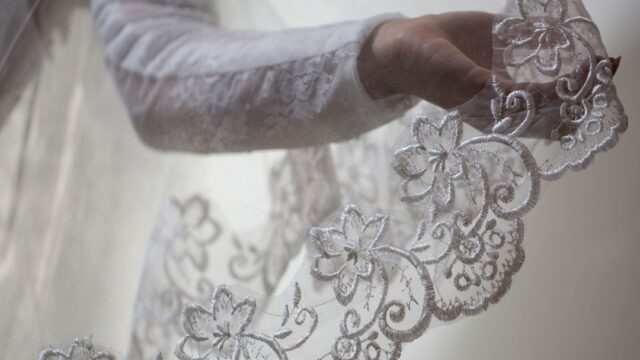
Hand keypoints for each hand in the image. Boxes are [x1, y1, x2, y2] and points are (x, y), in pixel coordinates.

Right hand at [358, 12, 619, 108]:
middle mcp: (508, 90)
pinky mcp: (501, 40)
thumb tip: (554, 98)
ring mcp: (507, 64)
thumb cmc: (431, 74)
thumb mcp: (471, 88)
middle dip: (585, 81)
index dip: (576, 97)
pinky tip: (566, 30)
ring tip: (598, 51)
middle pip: (556, 92)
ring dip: (575, 59)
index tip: (596, 76)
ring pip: (550, 65)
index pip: (549, 110)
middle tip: (609, 63)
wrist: (405, 46)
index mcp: (501, 110)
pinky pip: (533, 37)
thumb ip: (508, 94)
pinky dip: (552, 33)